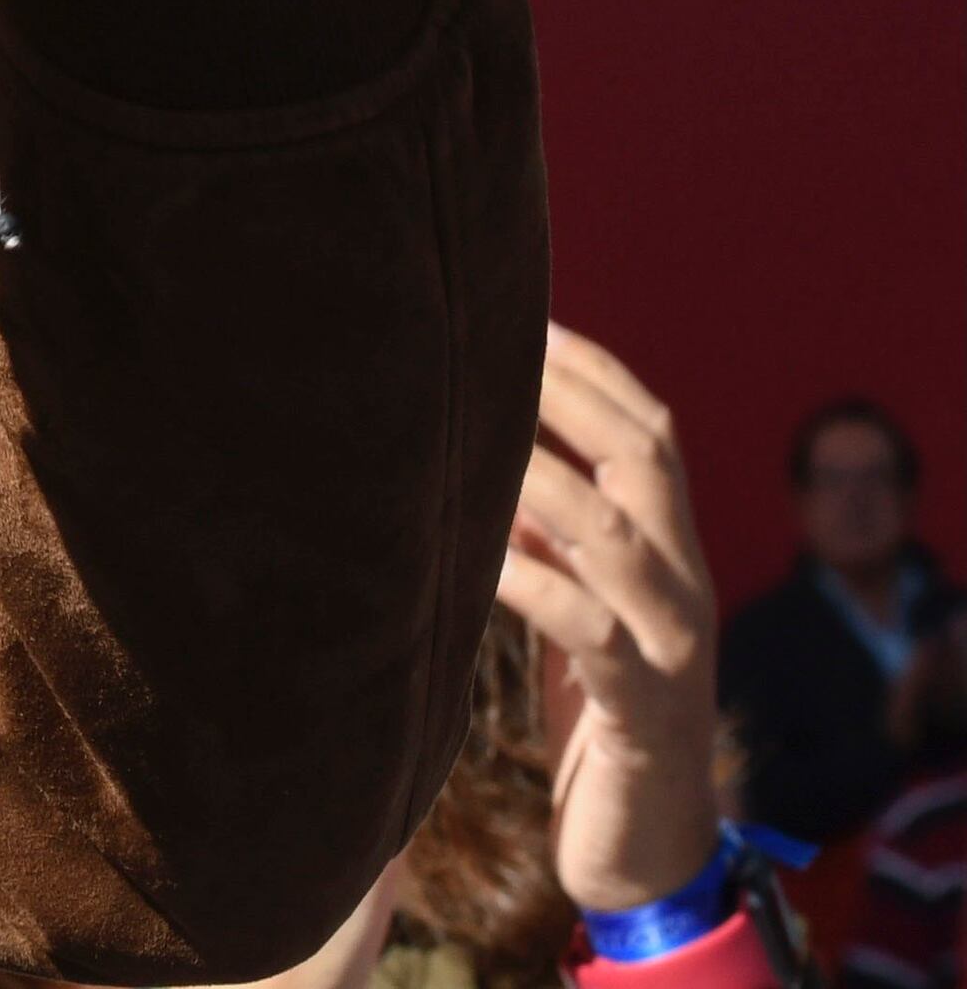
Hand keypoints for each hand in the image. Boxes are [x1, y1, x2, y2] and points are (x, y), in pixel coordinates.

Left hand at [500, 323, 724, 917]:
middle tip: (493, 349)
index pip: (651, 430)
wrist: (643, 832)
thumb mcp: (573, 594)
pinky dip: (523, 579)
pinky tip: (469, 553)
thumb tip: (464, 432)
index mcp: (672, 548)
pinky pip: (580, 626)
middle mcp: (683, 581)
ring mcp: (670, 643)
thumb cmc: (591, 697)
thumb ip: (542, 525)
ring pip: (612, 535)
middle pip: (645, 459)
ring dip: (536, 477)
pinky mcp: (638, 705)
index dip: (591, 369)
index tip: (518, 313)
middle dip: (569, 396)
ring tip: (468, 432)